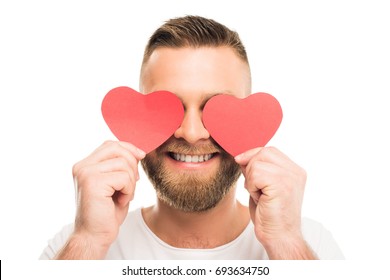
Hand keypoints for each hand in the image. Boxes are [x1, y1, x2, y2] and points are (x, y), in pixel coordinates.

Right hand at [69, 140, 144, 255]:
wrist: (94, 236)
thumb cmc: (106, 212)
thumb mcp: (115, 184)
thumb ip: (119, 166)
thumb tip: (137, 152)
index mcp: (84, 165)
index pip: (110, 144)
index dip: (128, 148)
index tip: (141, 157)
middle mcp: (82, 166)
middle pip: (117, 148)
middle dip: (132, 164)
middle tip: (132, 183)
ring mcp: (85, 173)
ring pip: (123, 163)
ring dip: (131, 181)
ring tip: (124, 196)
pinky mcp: (92, 183)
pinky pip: (124, 177)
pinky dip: (129, 190)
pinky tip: (121, 201)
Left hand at [235, 147, 312, 258]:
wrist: (280, 238)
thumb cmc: (269, 215)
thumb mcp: (263, 186)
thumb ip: (257, 170)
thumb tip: (241, 156)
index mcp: (294, 170)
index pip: (269, 151)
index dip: (252, 156)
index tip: (242, 166)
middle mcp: (296, 171)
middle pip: (263, 152)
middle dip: (250, 167)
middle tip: (255, 188)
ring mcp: (290, 178)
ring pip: (257, 163)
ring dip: (251, 180)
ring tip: (260, 195)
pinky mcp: (282, 186)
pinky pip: (255, 174)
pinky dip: (252, 187)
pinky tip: (261, 199)